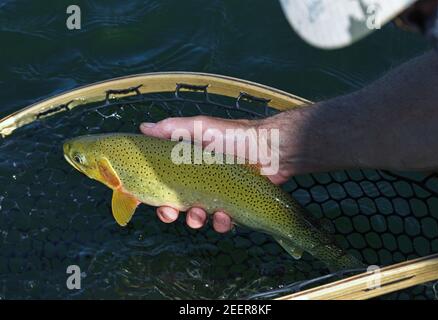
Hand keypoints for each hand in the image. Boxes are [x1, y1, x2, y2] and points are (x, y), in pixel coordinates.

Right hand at [140, 113, 300, 231]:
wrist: (271, 148)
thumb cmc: (236, 136)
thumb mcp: (202, 128)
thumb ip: (173, 129)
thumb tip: (143, 127)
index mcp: (189, 166)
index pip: (166, 184)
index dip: (157, 195)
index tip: (150, 200)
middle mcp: (201, 182)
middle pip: (178, 204)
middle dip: (172, 212)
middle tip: (172, 213)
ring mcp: (218, 195)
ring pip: (199, 217)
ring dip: (196, 219)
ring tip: (201, 214)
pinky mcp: (235, 207)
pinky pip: (223, 222)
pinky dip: (220, 223)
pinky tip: (223, 216)